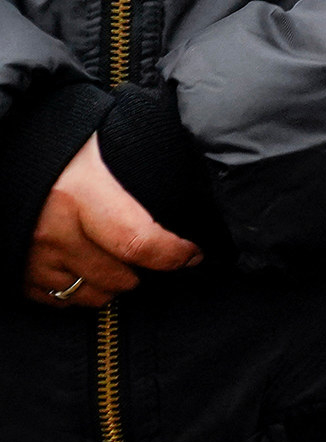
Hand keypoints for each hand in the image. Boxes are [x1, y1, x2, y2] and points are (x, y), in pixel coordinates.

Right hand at [23, 137, 199, 309]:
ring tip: (121, 262)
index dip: (173, 255)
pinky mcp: (16, 272)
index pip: (137, 242)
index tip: (192, 254)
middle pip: (118, 277)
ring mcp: (31, 256)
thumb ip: (139, 154)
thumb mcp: (98, 141)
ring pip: (90, 295)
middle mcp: (53, 231)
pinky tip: (90, 270)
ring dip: (113, 284)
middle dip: (146, 271)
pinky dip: (79, 290)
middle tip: (155, 254)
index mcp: (78, 194)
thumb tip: (188, 164)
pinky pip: (57, 300)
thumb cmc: (56, 141)